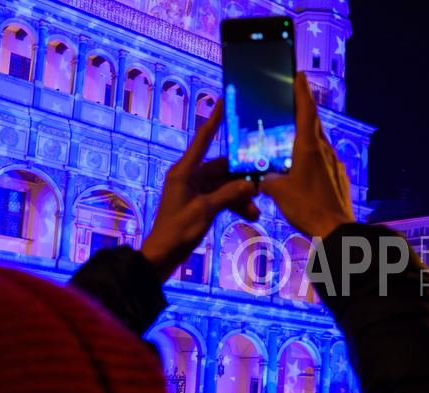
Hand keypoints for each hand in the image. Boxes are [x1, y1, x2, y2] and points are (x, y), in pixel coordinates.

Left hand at [141, 100, 260, 282]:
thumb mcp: (206, 211)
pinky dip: (235, 204)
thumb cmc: (178, 230)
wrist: (165, 253)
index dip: (214, 121)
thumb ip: (229, 195)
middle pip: (223, 168)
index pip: (203, 140)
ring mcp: (196, 189)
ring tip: (255, 211)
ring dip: (241, 196)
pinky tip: (250, 214)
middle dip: (243, 178)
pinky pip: (223, 197)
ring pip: (226, 185)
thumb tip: (252, 184)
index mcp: (185, 171)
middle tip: (263, 183)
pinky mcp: (201, 202)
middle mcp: (191, 176)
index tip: (223, 103)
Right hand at [261, 72, 354, 239]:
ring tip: (293, 141)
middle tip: (292, 104)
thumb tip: (265, 180)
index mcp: (309, 148)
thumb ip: (269, 181)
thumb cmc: (308, 209)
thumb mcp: (279, 193)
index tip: (299, 76)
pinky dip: (314, 159)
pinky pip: (325, 161)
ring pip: (320, 143)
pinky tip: (304, 170)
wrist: (336, 229)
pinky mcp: (339, 178)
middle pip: (314, 124)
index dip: (302, 91)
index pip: (306, 111)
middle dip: (303, 113)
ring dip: (308, 138)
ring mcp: (334, 164)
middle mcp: (324, 151)